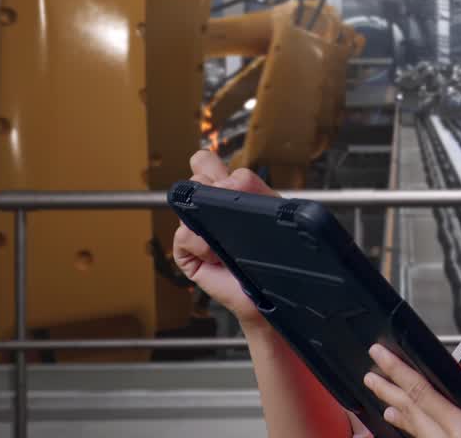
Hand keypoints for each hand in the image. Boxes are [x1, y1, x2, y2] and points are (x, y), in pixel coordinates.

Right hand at [172, 150, 279, 328]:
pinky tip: (216, 254)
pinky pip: (184, 235)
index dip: (211, 166)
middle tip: (225, 204)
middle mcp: (210, 209)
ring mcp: (197, 230)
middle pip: (195, 178)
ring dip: (210, 217)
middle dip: (208, 185)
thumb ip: (252, 190)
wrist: (274, 295)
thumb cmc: (276, 257)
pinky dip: (202, 243)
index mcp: (231, 195)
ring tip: (229, 238)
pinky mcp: (188, 253)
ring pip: (188, 203)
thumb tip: (227, 180)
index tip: (222, 175)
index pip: (208, 165)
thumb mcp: (271, 214)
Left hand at [363, 343, 460, 437]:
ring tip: (383, 403)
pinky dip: (413, 433)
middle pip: (412, 414)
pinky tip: (409, 428)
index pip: (422, 394)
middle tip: (370, 375)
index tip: (380, 356)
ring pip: (416, 433)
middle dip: (389, 392)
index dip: (398, 372)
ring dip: (398, 414)